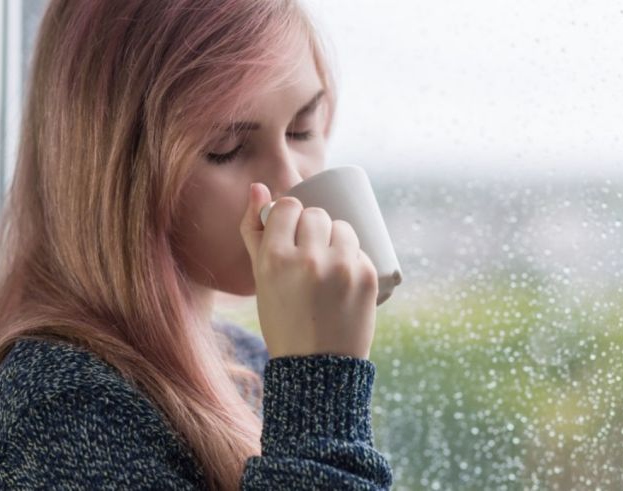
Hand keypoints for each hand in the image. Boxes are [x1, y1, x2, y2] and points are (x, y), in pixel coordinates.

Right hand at [239, 183, 378, 358]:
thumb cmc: (282, 320)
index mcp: (276, 258)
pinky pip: (359, 250)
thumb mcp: (260, 279)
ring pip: (342, 227)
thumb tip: (258, 187)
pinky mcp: (368, 276)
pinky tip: (342, 283)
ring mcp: (342, 267)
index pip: (289, 206)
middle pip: (317, 214)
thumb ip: (254, 232)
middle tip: (309, 258)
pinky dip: (352, 260)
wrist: (317, 368)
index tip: (291, 235)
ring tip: (327, 269)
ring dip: (335, 240)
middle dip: (313, 229)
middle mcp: (309, 259)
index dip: (290, 218)